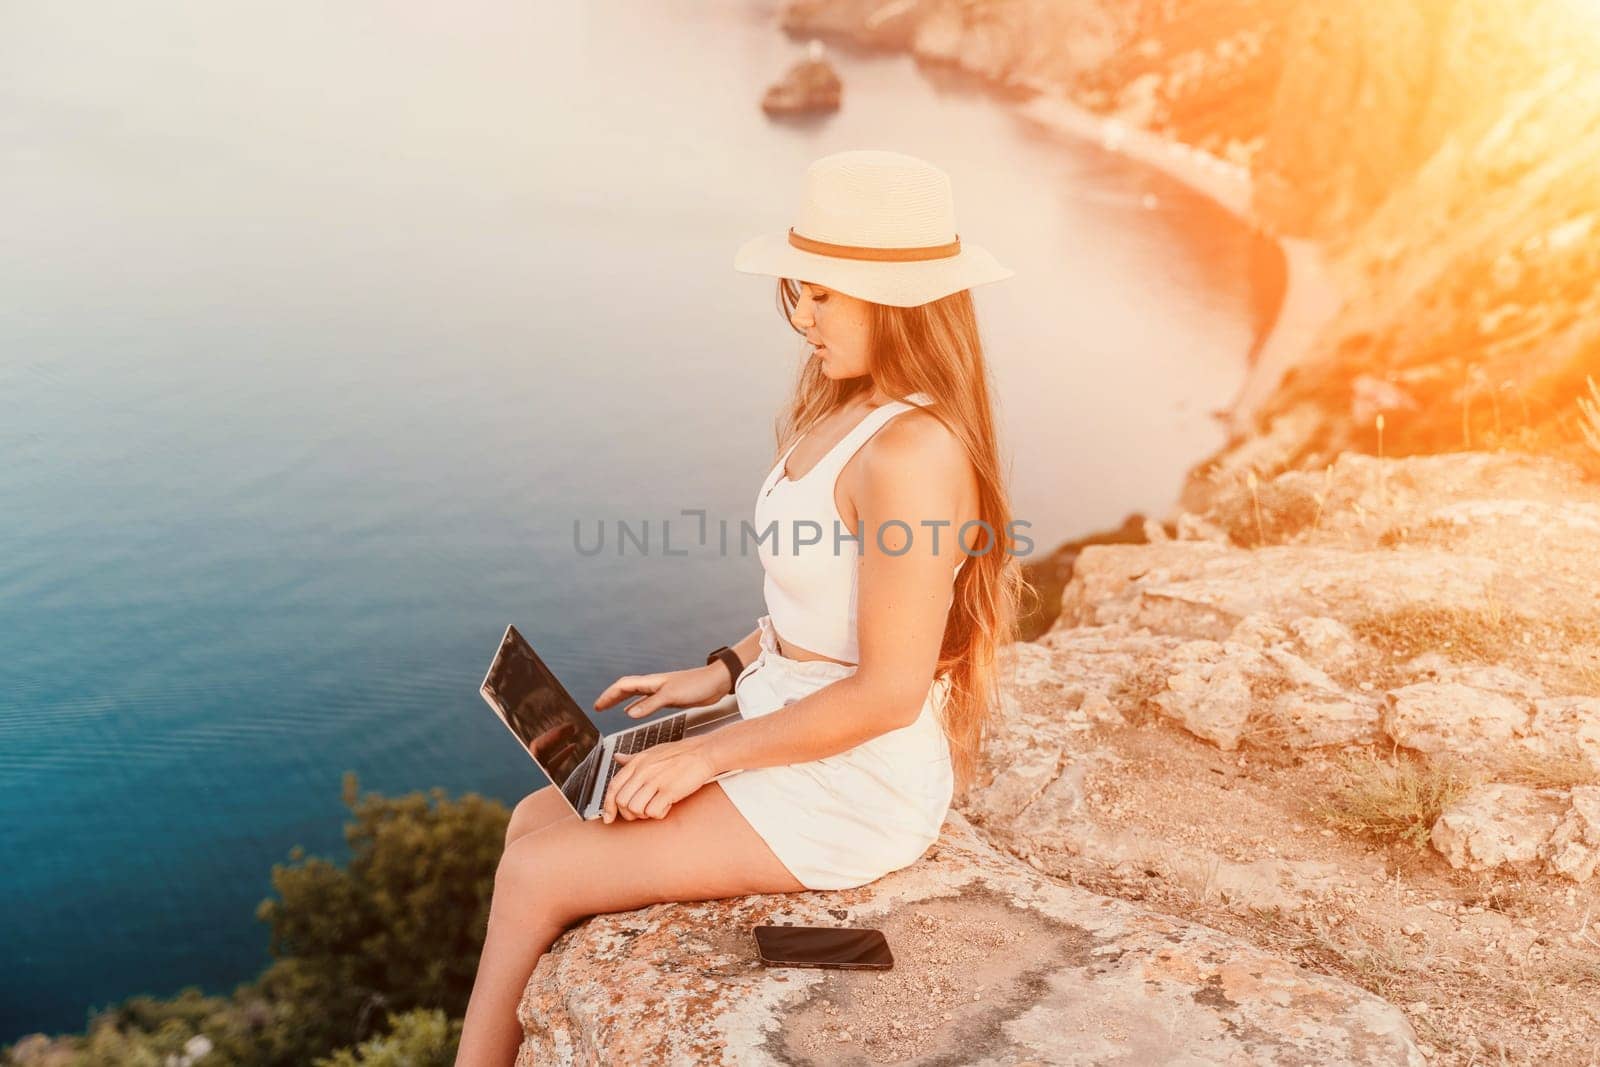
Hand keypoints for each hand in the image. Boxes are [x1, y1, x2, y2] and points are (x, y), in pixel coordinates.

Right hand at [593, 664, 733, 719]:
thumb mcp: (672, 695)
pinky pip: (646, 702)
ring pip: (635, 695)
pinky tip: (634, 712)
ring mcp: (661, 690)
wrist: (717, 682)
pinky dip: (636, 706)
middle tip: (598, 707)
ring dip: (621, 701)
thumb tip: (629, 713)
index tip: (598, 706)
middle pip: (626, 689)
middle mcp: (654, 684)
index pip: (623, 686)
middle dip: (611, 697)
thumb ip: (651, 704)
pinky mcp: (669, 697)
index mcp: (652, 682)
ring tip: (609, 708)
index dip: (609, 695)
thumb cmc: (697, 685)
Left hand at [601, 738, 717, 822]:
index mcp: (637, 762)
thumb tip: (617, 757)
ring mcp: (655, 781)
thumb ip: (632, 758)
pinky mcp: (669, 791)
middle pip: (622, 802)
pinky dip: (658, 814)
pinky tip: (666, 806)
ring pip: (635, 809)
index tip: (608, 817)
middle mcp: (643, 771)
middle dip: (628, 813)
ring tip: (655, 807)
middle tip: (640, 811)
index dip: (607, 806)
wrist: (703, 752)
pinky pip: (653, 812)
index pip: (613, 787)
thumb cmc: (680, 753)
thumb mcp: (652, 751)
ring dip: (644, 814)